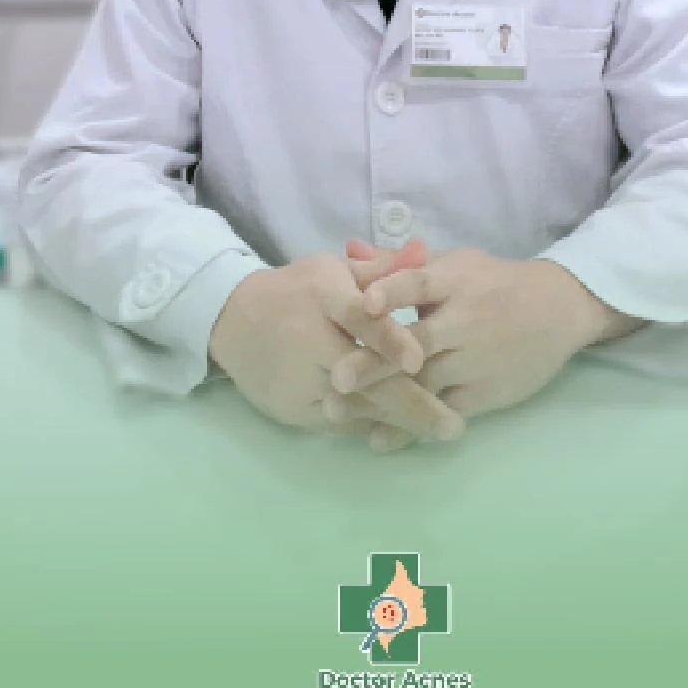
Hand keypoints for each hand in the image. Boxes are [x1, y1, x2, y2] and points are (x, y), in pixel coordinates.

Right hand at [207, 249, 461, 443]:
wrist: (232, 321)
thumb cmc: (296, 291)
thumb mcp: (333, 271)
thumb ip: (381, 269)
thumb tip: (423, 252)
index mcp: (324, 297)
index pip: (359, 319)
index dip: (388, 339)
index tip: (419, 360)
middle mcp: (312, 342)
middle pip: (364, 377)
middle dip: (412, 404)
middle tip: (454, 426)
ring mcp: (303, 382)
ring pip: (357, 407)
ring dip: (399, 422)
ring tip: (441, 431)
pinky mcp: (296, 411)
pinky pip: (342, 424)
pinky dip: (373, 427)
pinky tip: (405, 435)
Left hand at [325, 244, 636, 439]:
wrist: (557, 309)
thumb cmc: (492, 283)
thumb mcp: (452, 263)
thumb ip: (397, 263)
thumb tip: (347, 251)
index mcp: (454, 281)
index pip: (419, 284)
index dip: (393, 292)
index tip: (364, 303)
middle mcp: (464, 320)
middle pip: (416, 342)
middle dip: (376, 362)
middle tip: (336, 378)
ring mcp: (475, 359)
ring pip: (426, 383)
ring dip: (383, 400)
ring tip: (339, 414)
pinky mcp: (485, 392)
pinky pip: (443, 411)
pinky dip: (411, 426)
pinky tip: (378, 437)